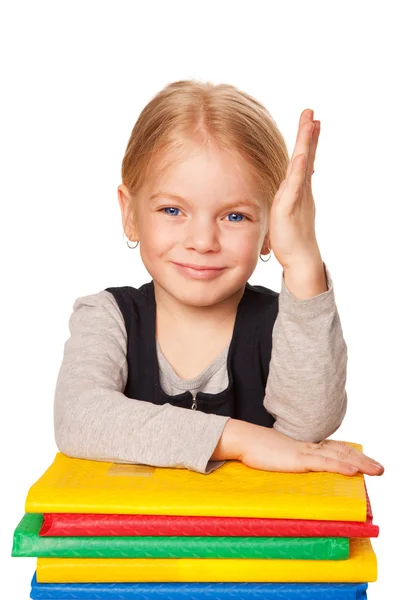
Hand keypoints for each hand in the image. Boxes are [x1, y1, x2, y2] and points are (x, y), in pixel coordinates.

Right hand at [213, 419, 384, 476]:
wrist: (244, 438)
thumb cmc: (256, 448)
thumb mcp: (277, 454)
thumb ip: (288, 459)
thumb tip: (292, 466)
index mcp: (305, 444)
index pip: (334, 447)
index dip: (351, 454)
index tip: (364, 461)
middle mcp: (309, 445)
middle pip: (342, 450)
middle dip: (363, 460)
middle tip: (380, 468)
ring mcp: (305, 451)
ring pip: (339, 455)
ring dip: (360, 463)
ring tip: (376, 470)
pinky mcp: (298, 458)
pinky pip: (324, 462)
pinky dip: (340, 465)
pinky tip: (352, 471)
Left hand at [266, 109, 321, 269]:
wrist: (299, 257)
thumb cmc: (290, 238)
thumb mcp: (286, 211)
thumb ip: (287, 197)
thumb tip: (287, 188)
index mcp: (297, 189)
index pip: (303, 160)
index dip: (307, 141)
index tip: (311, 122)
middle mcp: (301, 189)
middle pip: (306, 156)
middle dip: (308, 134)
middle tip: (311, 112)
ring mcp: (297, 197)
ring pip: (302, 165)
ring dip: (306, 143)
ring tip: (310, 123)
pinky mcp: (290, 207)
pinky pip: (296, 186)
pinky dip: (299, 170)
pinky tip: (302, 156)